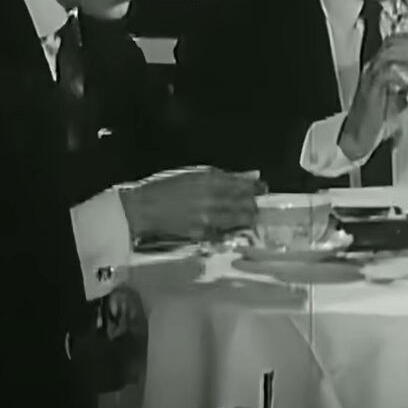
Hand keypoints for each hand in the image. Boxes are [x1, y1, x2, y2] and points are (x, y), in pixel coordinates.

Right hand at [119, 166, 259, 240]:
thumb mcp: (194, 174)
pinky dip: (229, 232)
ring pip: (237, 219)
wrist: (143, 207)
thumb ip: (223, 176)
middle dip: (252, 205)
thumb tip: (249, 176)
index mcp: (210, 180)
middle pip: (244, 203)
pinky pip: (222, 234)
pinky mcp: (201, 233)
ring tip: (248, 219)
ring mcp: (207, 217)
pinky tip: (230, 230)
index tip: (263, 189)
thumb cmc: (166, 187)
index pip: (243, 185)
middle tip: (254, 207)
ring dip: (245, 219)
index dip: (256, 188)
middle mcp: (212, 197)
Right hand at [339, 31, 407, 160]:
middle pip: (393, 42)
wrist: (359, 137)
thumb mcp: (402, 97)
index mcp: (381, 66)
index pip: (397, 40)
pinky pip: (383, 74)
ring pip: (388, 54)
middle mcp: (374, 67)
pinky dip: (398, 74)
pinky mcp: (370, 90)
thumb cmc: (379, 119)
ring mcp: (371, 77)